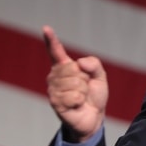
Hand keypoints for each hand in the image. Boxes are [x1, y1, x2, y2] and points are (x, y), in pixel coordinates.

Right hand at [43, 25, 107, 141]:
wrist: (94, 116)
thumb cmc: (94, 95)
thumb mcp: (100, 77)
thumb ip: (94, 64)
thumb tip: (79, 63)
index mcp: (65, 67)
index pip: (56, 51)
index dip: (51, 40)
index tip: (46, 28)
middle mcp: (55, 76)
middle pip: (72, 68)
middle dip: (84, 79)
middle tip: (84, 88)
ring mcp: (53, 89)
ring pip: (74, 83)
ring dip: (83, 91)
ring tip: (81, 97)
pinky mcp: (55, 102)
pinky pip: (74, 96)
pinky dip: (80, 101)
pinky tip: (77, 105)